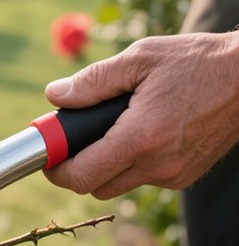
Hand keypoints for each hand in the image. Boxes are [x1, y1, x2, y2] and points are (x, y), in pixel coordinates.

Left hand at [44, 32, 238, 198]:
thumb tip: (55, 95)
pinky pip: (145, 177)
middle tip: (72, 141)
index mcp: (141, 138)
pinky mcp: (187, 175)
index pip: (83, 176)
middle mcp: (158, 165)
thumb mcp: (140, 58)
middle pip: (96, 187)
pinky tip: (143, 130)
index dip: (57, 170)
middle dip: (78, 168)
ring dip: (107, 164)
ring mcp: (175, 175)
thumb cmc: (197, 61)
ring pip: (121, 184)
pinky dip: (134, 161)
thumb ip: (93, 81)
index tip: (48, 155)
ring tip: (112, 127)